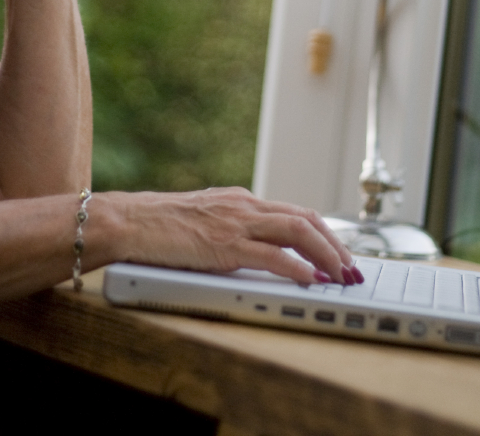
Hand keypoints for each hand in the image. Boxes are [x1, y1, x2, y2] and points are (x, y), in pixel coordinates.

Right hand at [92, 187, 359, 286]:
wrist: (128, 221)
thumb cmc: (158, 225)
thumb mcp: (205, 219)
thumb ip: (231, 227)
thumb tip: (254, 247)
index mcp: (241, 200)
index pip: (296, 213)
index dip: (325, 234)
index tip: (340, 253)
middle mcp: (244, 206)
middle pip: (306, 219)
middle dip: (335, 244)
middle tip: (351, 268)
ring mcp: (235, 224)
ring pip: (296, 231)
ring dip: (325, 254)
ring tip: (340, 275)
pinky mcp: (223, 245)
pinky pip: (270, 255)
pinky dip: (296, 267)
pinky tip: (310, 279)